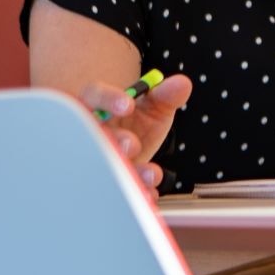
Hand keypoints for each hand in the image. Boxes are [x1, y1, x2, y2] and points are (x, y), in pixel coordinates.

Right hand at [78, 74, 192, 193]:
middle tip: (132, 144)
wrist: (135, 153)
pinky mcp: (103, 182)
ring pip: (101, 164)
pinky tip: (150, 191)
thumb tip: (183, 84)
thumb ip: (166, 96)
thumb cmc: (137, 124)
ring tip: (152, 173)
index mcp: (98, 106)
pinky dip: (135, 190)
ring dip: (126, 169)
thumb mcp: (153, 108)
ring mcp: (94, 159)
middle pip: (91, 133)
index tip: (128, 105)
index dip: (108, 99)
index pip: (93, 95)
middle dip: (113, 139)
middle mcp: (91, 132)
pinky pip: (112, 189)